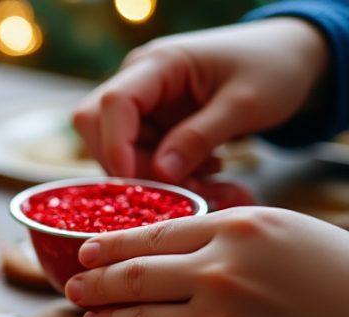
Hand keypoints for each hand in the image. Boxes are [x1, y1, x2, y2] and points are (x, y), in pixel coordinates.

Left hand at [63, 207, 348, 316]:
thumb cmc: (339, 278)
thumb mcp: (284, 234)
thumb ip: (223, 241)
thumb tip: (161, 259)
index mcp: (237, 230)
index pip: (149, 236)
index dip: (108, 248)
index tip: (85, 254)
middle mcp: (221, 275)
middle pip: (131, 279)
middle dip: (92, 285)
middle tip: (73, 289)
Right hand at [73, 18, 327, 182]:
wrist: (291, 57)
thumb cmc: (273, 67)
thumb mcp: (244, 105)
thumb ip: (200, 137)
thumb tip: (160, 173)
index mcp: (159, 64)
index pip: (114, 104)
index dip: (116, 146)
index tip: (136, 183)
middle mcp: (140, 80)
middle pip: (99, 127)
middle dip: (130, 166)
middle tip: (175, 186)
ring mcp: (144, 101)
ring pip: (118, 148)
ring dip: (152, 174)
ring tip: (204, 180)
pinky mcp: (154, 121)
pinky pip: (141, 154)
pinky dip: (166, 172)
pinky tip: (203, 172)